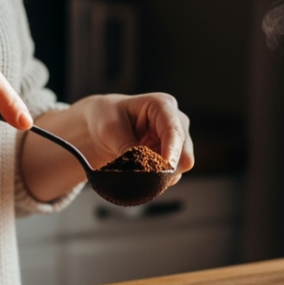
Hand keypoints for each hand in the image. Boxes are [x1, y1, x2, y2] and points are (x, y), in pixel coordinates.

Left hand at [76, 93, 194, 181]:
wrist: (99, 126)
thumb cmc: (105, 118)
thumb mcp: (110, 130)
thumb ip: (127, 149)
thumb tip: (141, 171)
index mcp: (162, 105)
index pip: (174, 130)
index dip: (172, 151)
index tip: (165, 168)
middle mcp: (176, 121)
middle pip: (184, 153)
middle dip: (166, 168)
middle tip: (142, 178)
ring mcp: (176, 140)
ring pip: (180, 167)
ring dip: (160, 175)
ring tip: (134, 170)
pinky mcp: (172, 156)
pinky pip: (172, 175)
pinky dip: (158, 179)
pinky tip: (140, 172)